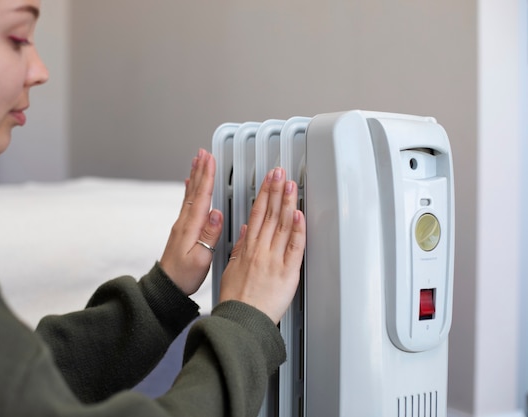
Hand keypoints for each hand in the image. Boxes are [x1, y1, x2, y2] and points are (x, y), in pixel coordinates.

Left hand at [160, 149, 222, 294]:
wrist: (166, 287)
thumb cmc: (183, 277)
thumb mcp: (200, 260)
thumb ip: (209, 236)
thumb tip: (216, 214)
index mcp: (191, 228)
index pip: (201, 197)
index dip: (207, 177)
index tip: (210, 159)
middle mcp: (184, 223)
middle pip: (194, 191)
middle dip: (201, 170)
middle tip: (203, 152)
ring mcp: (181, 226)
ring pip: (190, 194)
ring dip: (195, 176)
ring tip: (197, 161)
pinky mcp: (181, 230)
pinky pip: (187, 203)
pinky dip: (189, 190)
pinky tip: (189, 184)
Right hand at [218, 167, 305, 323]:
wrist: (240, 320)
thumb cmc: (235, 299)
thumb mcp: (231, 268)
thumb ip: (240, 247)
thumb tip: (246, 230)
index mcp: (247, 248)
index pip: (257, 213)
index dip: (264, 193)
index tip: (269, 179)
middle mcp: (260, 250)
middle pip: (270, 214)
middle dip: (276, 190)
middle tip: (281, 172)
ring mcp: (274, 260)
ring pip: (282, 226)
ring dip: (287, 203)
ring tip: (291, 185)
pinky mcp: (287, 273)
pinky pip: (294, 248)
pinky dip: (298, 230)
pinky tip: (300, 214)